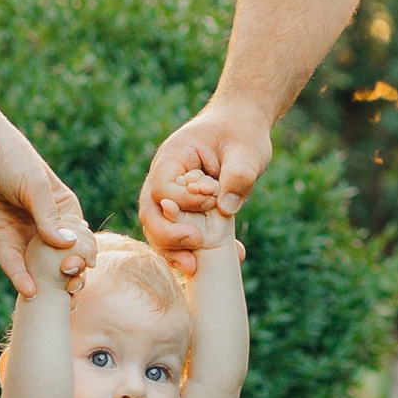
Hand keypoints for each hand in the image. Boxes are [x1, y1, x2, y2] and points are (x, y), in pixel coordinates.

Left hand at [0, 76, 90, 290]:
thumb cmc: (12, 160)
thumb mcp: (36, 185)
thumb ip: (49, 216)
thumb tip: (67, 245)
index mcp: (65, 211)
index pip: (81, 240)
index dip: (84, 254)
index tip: (83, 261)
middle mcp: (47, 229)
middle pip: (64, 259)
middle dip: (71, 274)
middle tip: (71, 280)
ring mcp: (25, 238)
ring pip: (41, 269)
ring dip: (50, 285)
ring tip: (57, 297)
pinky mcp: (1, 244)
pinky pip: (14, 267)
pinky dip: (22, 280)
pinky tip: (30, 291)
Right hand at [140, 99, 272, 258]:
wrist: (242, 129)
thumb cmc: (241, 133)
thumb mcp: (246, 149)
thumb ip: (238, 174)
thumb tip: (226, 208)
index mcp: (173, 157)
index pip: (162, 187)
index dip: (183, 201)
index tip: (211, 200)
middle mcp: (165, 179)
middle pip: (151, 213)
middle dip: (167, 235)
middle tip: (193, 247)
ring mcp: (172, 198)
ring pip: (160, 228)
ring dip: (174, 250)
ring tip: (194, 268)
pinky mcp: (187, 213)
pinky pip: (181, 234)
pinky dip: (195, 251)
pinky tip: (217, 261)